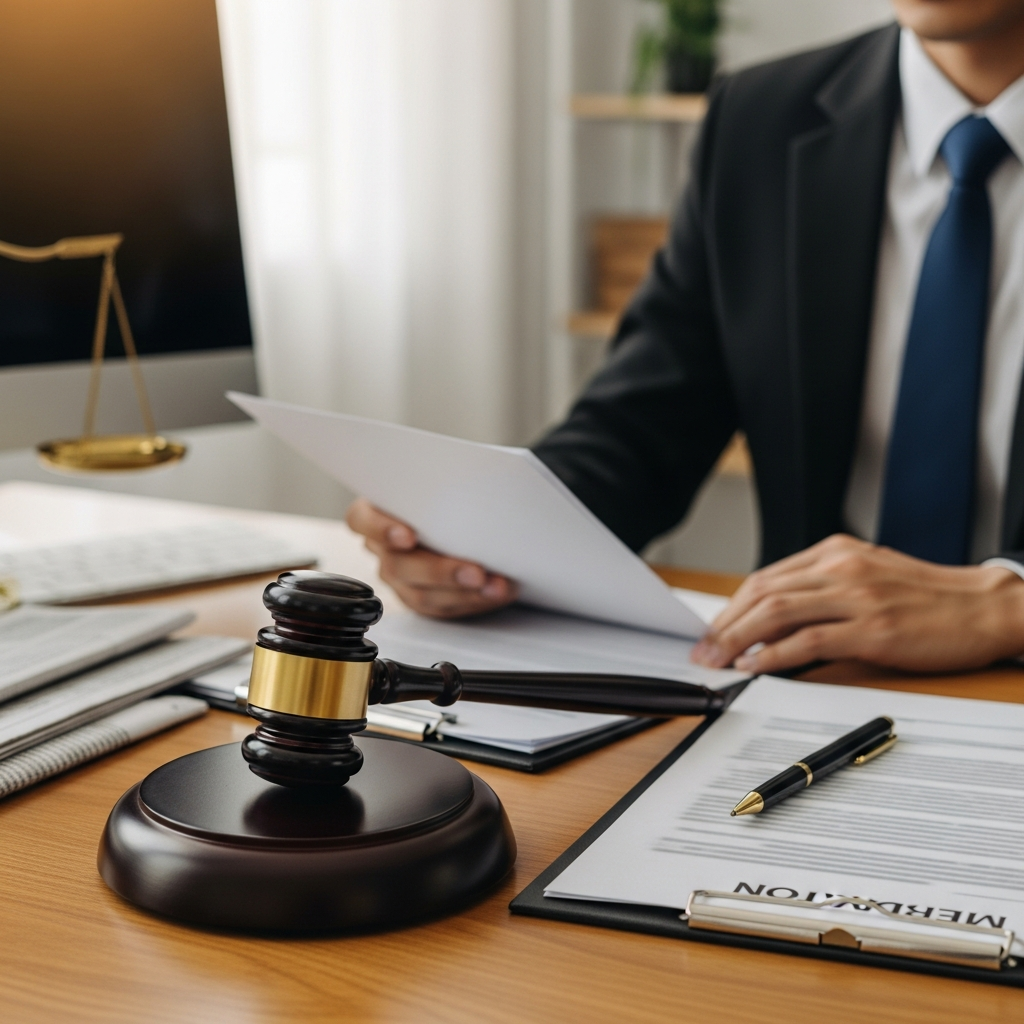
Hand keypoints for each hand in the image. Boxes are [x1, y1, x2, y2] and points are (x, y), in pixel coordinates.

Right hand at [344, 498, 516, 617]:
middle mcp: (383, 548)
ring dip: (464, 592)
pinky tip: (496, 592)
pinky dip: (474, 600)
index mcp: (376, 511)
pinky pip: (443, 607)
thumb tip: (476, 477)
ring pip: (422, 594)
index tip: (408, 536)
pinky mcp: (421, 598)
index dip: (381, 529)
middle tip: (476, 572)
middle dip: (441, 571)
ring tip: (495, 587)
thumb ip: (442, 484)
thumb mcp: (440, 483)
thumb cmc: (447, 495)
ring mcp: (400, 577)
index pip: (362, 519)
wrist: (464, 518)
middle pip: (399, 564)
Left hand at [690, 534, 1023, 673]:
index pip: (766, 578)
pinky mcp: (873, 628)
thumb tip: (772, 621)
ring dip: (738, 639)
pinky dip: (774, 654)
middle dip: (725, 624)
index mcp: (835, 552)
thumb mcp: (867, 577)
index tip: (712, 631)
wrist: (985, 607)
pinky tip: (756, 666)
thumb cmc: (927, 598)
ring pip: (777, 612)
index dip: (731, 607)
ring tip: (718, 661)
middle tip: (703, 651)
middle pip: (762, 593)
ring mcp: (856, 596)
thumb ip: (822, 590)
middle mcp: (840, 567)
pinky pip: (809, 640)